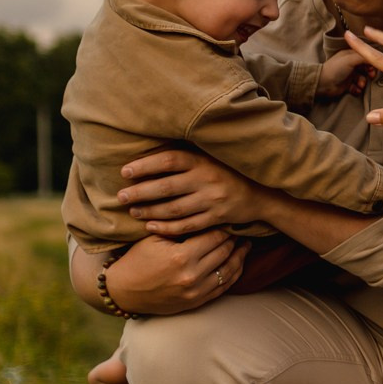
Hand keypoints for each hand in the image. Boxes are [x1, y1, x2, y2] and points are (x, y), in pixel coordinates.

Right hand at [94, 231, 246, 315]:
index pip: (214, 236)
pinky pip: (224, 286)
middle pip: (225, 251)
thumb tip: (203, 213)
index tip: (230, 218)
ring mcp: (197, 291)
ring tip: (246, 244)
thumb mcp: (154, 238)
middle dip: (234, 238)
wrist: (123, 291)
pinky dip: (234, 273)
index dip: (224, 226)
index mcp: (181, 256)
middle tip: (241, 228)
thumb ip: (179, 227)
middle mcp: (192, 275)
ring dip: (240, 256)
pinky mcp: (197, 302)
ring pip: (230, 270)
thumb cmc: (137, 260)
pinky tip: (238, 262)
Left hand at [115, 148, 271, 234]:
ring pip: (174, 209)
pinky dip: (167, 228)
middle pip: (167, 187)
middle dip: (140, 192)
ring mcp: (212, 200)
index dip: (145, 165)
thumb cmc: (228, 173)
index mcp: (203, 161)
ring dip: (150, 211)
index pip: (169, 160)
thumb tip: (148, 155)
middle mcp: (207, 180)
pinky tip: (152, 227)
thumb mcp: (210, 158)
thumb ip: (185, 157)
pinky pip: (187, 225)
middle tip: (120, 196)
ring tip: (133, 211)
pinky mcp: (217, 218)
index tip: (125, 172)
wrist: (262, 194)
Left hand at [315, 48, 370, 97]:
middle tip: (371, 76)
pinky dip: (358, 89)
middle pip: (366, 67)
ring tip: (360, 85)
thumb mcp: (351, 59)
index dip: (372, 61)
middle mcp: (351, 63)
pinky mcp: (348, 84)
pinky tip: (355, 89)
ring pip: (363, 78)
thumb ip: (365, 56)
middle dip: (370, 72)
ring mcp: (349, 74)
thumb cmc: (336, 68)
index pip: (366, 55)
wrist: (323, 84)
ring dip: (363, 82)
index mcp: (351, 54)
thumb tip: (377, 56)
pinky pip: (358, 86)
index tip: (374, 67)